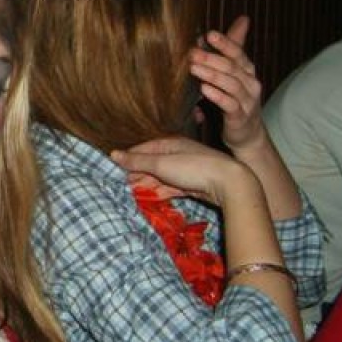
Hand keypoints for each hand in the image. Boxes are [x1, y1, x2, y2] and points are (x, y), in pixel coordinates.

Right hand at [112, 136, 257, 208]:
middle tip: (119, 184)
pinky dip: (160, 192)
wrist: (228, 183)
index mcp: (169, 143)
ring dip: (146, 185)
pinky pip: (171, 188)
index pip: (142, 150)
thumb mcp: (161, 163)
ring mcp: (185, 171)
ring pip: (160, 177)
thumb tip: (113, 154)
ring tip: (131, 193)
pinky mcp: (192, 185)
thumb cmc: (193, 167)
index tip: (113, 169)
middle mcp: (176, 155)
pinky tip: (151, 198)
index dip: (127, 159)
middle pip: (150, 164)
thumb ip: (137, 161)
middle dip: (136, 174)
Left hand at [188, 15, 265, 151]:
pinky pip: (230, 105)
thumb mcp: (231, 74)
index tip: (209, 34)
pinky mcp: (241, 117)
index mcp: (247, 70)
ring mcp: (248, 101)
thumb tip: (217, 29)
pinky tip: (204, 89)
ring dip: (211, 75)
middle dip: (211, 58)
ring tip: (194, 68)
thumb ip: (225, 53)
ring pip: (231, 85)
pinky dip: (217, 96)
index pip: (238, 53)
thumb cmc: (234, 99)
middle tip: (192, 53)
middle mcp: (251, 83)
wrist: (247, 133)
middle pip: (232, 67)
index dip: (224, 43)